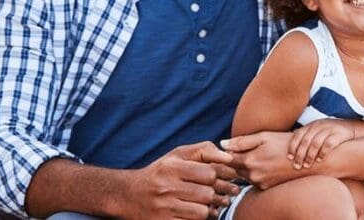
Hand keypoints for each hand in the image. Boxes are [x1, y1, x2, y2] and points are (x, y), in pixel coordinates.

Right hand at [124, 141, 238, 219]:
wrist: (130, 195)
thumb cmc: (162, 171)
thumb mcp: (178, 154)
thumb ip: (204, 150)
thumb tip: (229, 157)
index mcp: (172, 167)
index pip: (209, 172)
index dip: (225, 174)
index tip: (233, 175)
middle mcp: (167, 187)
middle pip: (207, 194)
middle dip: (222, 192)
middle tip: (232, 191)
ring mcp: (164, 208)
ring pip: (202, 212)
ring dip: (214, 208)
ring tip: (219, 203)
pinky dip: (202, 219)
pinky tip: (205, 213)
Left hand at [222, 131, 305, 189]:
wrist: (306, 160)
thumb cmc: (284, 143)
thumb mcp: (263, 137)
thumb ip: (241, 141)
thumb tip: (222, 144)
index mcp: (250, 161)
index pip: (227, 159)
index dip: (224, 153)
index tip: (226, 148)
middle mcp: (253, 175)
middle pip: (235, 168)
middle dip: (236, 159)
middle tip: (247, 149)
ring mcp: (260, 183)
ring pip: (244, 174)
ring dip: (246, 166)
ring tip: (260, 155)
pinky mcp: (266, 187)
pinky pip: (254, 179)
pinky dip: (255, 172)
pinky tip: (266, 163)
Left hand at [288, 119, 356, 168]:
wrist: (350, 127)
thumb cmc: (329, 133)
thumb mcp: (316, 131)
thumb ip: (305, 137)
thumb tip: (289, 147)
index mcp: (311, 125)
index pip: (298, 135)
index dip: (293, 146)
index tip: (289, 158)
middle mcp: (318, 126)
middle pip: (305, 140)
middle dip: (300, 154)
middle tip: (297, 166)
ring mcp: (328, 129)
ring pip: (315, 143)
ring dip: (310, 155)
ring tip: (307, 166)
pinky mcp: (338, 134)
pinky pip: (328, 144)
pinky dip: (323, 153)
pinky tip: (320, 160)